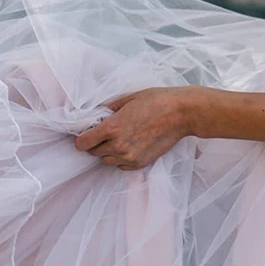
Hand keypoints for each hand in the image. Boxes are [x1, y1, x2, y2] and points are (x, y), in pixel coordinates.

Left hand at [73, 86, 196, 170]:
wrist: (182, 113)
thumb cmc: (157, 101)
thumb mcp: (128, 99)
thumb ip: (109, 109)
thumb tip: (98, 115)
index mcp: (112, 128)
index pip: (83, 143)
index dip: (82, 138)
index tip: (86, 133)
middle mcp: (119, 146)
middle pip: (94, 153)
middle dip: (95, 143)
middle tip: (104, 133)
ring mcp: (130, 157)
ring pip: (106, 161)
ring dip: (108, 152)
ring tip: (118, 139)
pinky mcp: (141, 163)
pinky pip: (121, 166)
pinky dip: (121, 158)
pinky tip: (129, 145)